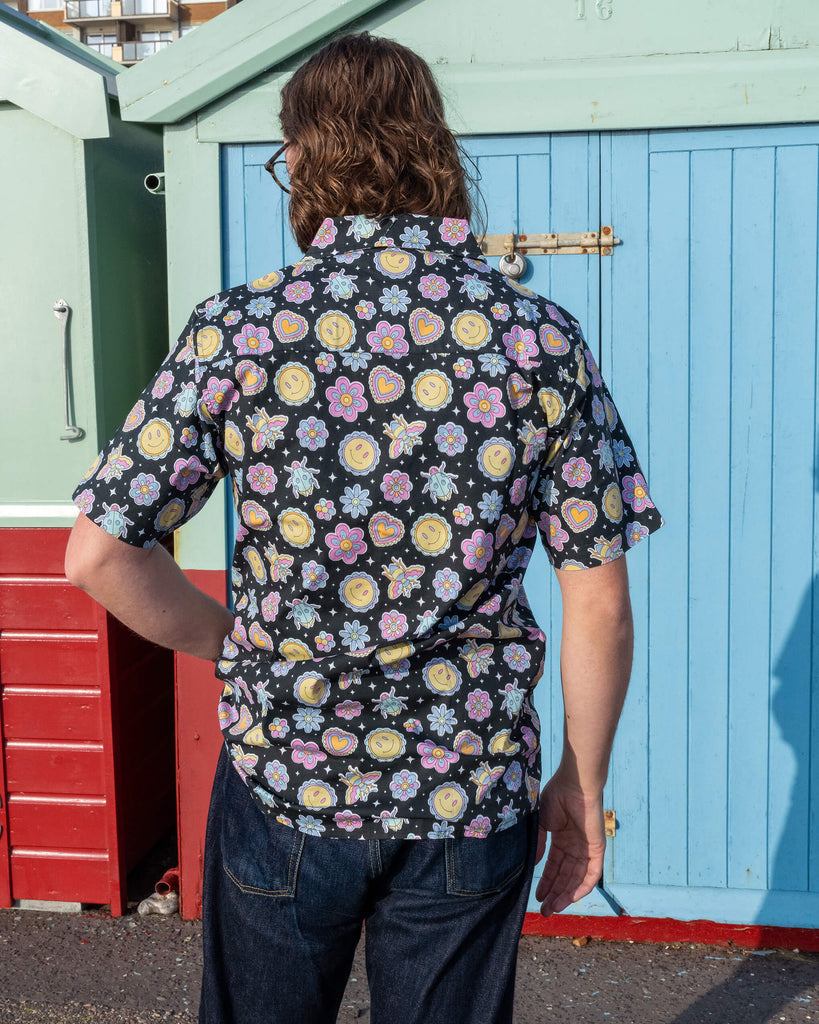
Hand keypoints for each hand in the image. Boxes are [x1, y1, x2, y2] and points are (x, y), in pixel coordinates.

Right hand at [534, 773, 605, 916]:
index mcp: (561, 839)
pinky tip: (571, 897)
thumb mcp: (541, 823)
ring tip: (553, 908)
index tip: (537, 897)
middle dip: (554, 894)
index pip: (554, 866)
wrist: (575, 785)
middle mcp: (574, 846)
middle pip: (564, 876)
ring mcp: (586, 848)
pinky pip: (592, 873)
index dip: (546, 882)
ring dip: (565, 894)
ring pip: (576, 878)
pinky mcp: (598, 849)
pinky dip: (583, 886)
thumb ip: (537, 843)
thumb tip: (531, 865)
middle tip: (544, 911)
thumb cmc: (556, 797)